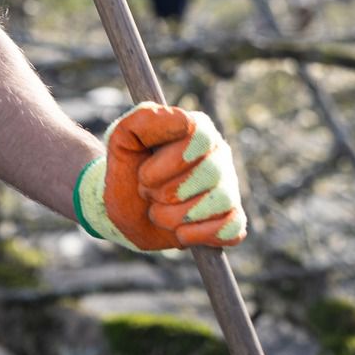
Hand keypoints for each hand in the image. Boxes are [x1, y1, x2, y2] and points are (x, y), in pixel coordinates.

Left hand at [74, 102, 246, 250]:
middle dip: (166, 192)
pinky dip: (197, 235)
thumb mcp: (123, 139)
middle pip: (209, 173)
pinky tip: (179, 230)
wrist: (126, 208)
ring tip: (159, 212)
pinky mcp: (232, 219)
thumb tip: (181, 119)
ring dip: (175, 216)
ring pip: (219, 203)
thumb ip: (144, 120)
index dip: (167, 162)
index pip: (199, 137)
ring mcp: (229, 187)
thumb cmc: (127, 169)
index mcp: (198, 128)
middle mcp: (219, 154)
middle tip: (148, 192)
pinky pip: (230, 229)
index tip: (144, 173)